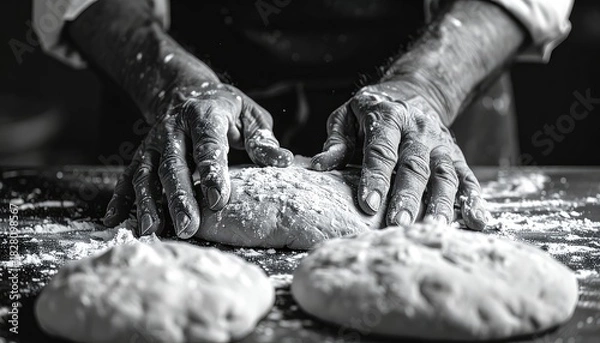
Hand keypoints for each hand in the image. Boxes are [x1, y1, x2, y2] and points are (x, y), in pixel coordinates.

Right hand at [103, 81, 293, 237]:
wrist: (187, 91)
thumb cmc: (227, 110)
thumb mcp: (250, 116)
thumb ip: (262, 139)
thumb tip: (283, 161)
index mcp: (205, 115)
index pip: (208, 145)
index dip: (212, 173)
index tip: (218, 201)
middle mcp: (173, 128)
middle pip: (173, 164)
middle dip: (179, 197)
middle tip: (188, 227)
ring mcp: (153, 142)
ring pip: (146, 173)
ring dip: (148, 202)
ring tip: (152, 231)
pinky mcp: (141, 154)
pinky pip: (127, 176)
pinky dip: (120, 198)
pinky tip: (114, 221)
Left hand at [311, 81, 489, 229]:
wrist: (414, 91)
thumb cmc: (372, 112)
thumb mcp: (347, 116)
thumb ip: (336, 142)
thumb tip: (319, 166)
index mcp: (388, 118)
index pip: (381, 151)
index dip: (375, 177)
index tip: (368, 204)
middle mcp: (418, 130)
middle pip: (415, 166)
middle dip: (407, 196)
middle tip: (398, 223)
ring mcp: (441, 144)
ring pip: (445, 174)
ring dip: (441, 203)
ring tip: (433, 228)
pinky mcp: (456, 155)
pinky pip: (467, 177)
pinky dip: (474, 200)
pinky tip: (477, 221)